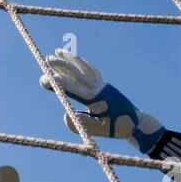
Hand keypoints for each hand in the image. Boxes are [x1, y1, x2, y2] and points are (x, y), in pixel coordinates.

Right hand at [39, 49, 165, 153]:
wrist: (136, 123)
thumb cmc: (117, 128)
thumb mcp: (98, 131)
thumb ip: (81, 124)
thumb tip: (65, 114)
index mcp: (95, 99)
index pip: (71, 88)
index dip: (57, 83)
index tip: (44, 80)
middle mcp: (97, 88)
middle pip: (75, 73)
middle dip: (60, 66)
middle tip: (46, 59)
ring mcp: (101, 84)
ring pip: (83, 68)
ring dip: (70, 59)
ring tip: (58, 51)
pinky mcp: (104, 84)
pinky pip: (90, 69)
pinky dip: (81, 63)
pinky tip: (74, 59)